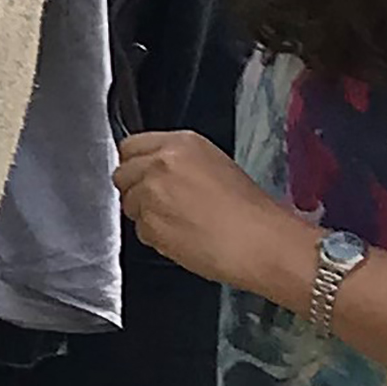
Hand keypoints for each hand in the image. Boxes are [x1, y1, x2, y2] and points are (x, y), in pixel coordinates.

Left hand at [115, 130, 314, 304]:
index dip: (136, 165)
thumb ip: (178, 163)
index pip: (131, 146)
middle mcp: (160, 163)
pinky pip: (140, 231)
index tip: (144, 177)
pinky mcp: (150, 224)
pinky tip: (183, 239)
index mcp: (180, 143)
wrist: (263, 242)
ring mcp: (151, 193)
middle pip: (123, 174)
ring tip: (180, 224)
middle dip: (136, 190)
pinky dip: (156, 238)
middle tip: (160, 205)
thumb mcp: (216, 166)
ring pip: (129, 204)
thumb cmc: (252, 211)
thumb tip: (157, 173)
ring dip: (146, 216)